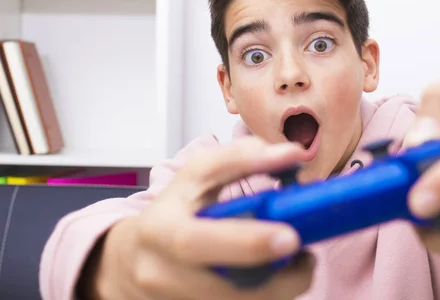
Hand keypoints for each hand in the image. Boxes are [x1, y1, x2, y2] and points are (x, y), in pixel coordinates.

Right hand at [92, 137, 314, 299]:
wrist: (134, 258)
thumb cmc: (173, 210)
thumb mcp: (197, 174)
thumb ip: (242, 159)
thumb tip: (292, 155)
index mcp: (161, 231)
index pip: (197, 241)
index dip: (247, 242)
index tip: (291, 237)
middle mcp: (163, 275)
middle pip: (222, 291)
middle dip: (275, 280)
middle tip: (306, 257)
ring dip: (279, 289)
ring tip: (298, 264)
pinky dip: (267, 297)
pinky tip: (278, 277)